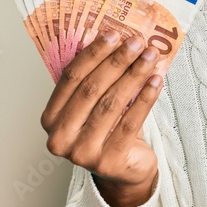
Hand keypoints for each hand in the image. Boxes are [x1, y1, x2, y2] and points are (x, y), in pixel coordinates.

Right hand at [40, 30, 163, 206]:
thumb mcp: (93, 106)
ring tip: (150, 58)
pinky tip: (156, 81)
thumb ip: (95, 80)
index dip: (93, 54)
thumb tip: (116, 40)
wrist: (123, 171)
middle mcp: (60, 137)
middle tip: (136, 42)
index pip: (70, 78)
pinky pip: (130, 122)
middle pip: (91, 89)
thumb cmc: (107, 131)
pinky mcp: (108, 161)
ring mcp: (82, 153)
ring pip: (111, 104)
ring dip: (134, 76)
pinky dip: (145, 98)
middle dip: (117, 62)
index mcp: (50, 118)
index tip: (113, 34)